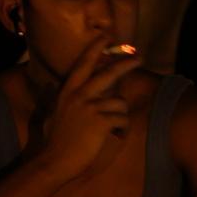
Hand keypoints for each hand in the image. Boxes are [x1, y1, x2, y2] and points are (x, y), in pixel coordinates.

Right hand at [37, 35, 141, 180]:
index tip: (105, 36)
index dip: (94, 49)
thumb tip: (69, 85)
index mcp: (68, 92)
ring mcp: (90, 107)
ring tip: (111, 126)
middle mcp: (79, 95)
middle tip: (140, 57)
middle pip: (108, 74)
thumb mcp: (57, 112)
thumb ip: (67, 98)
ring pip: (120, 103)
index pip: (83, 65)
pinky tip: (113, 135)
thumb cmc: (58, 140)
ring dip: (120, 115)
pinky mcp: (101, 121)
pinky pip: (123, 119)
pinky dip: (122, 128)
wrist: (56, 160)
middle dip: (126, 64)